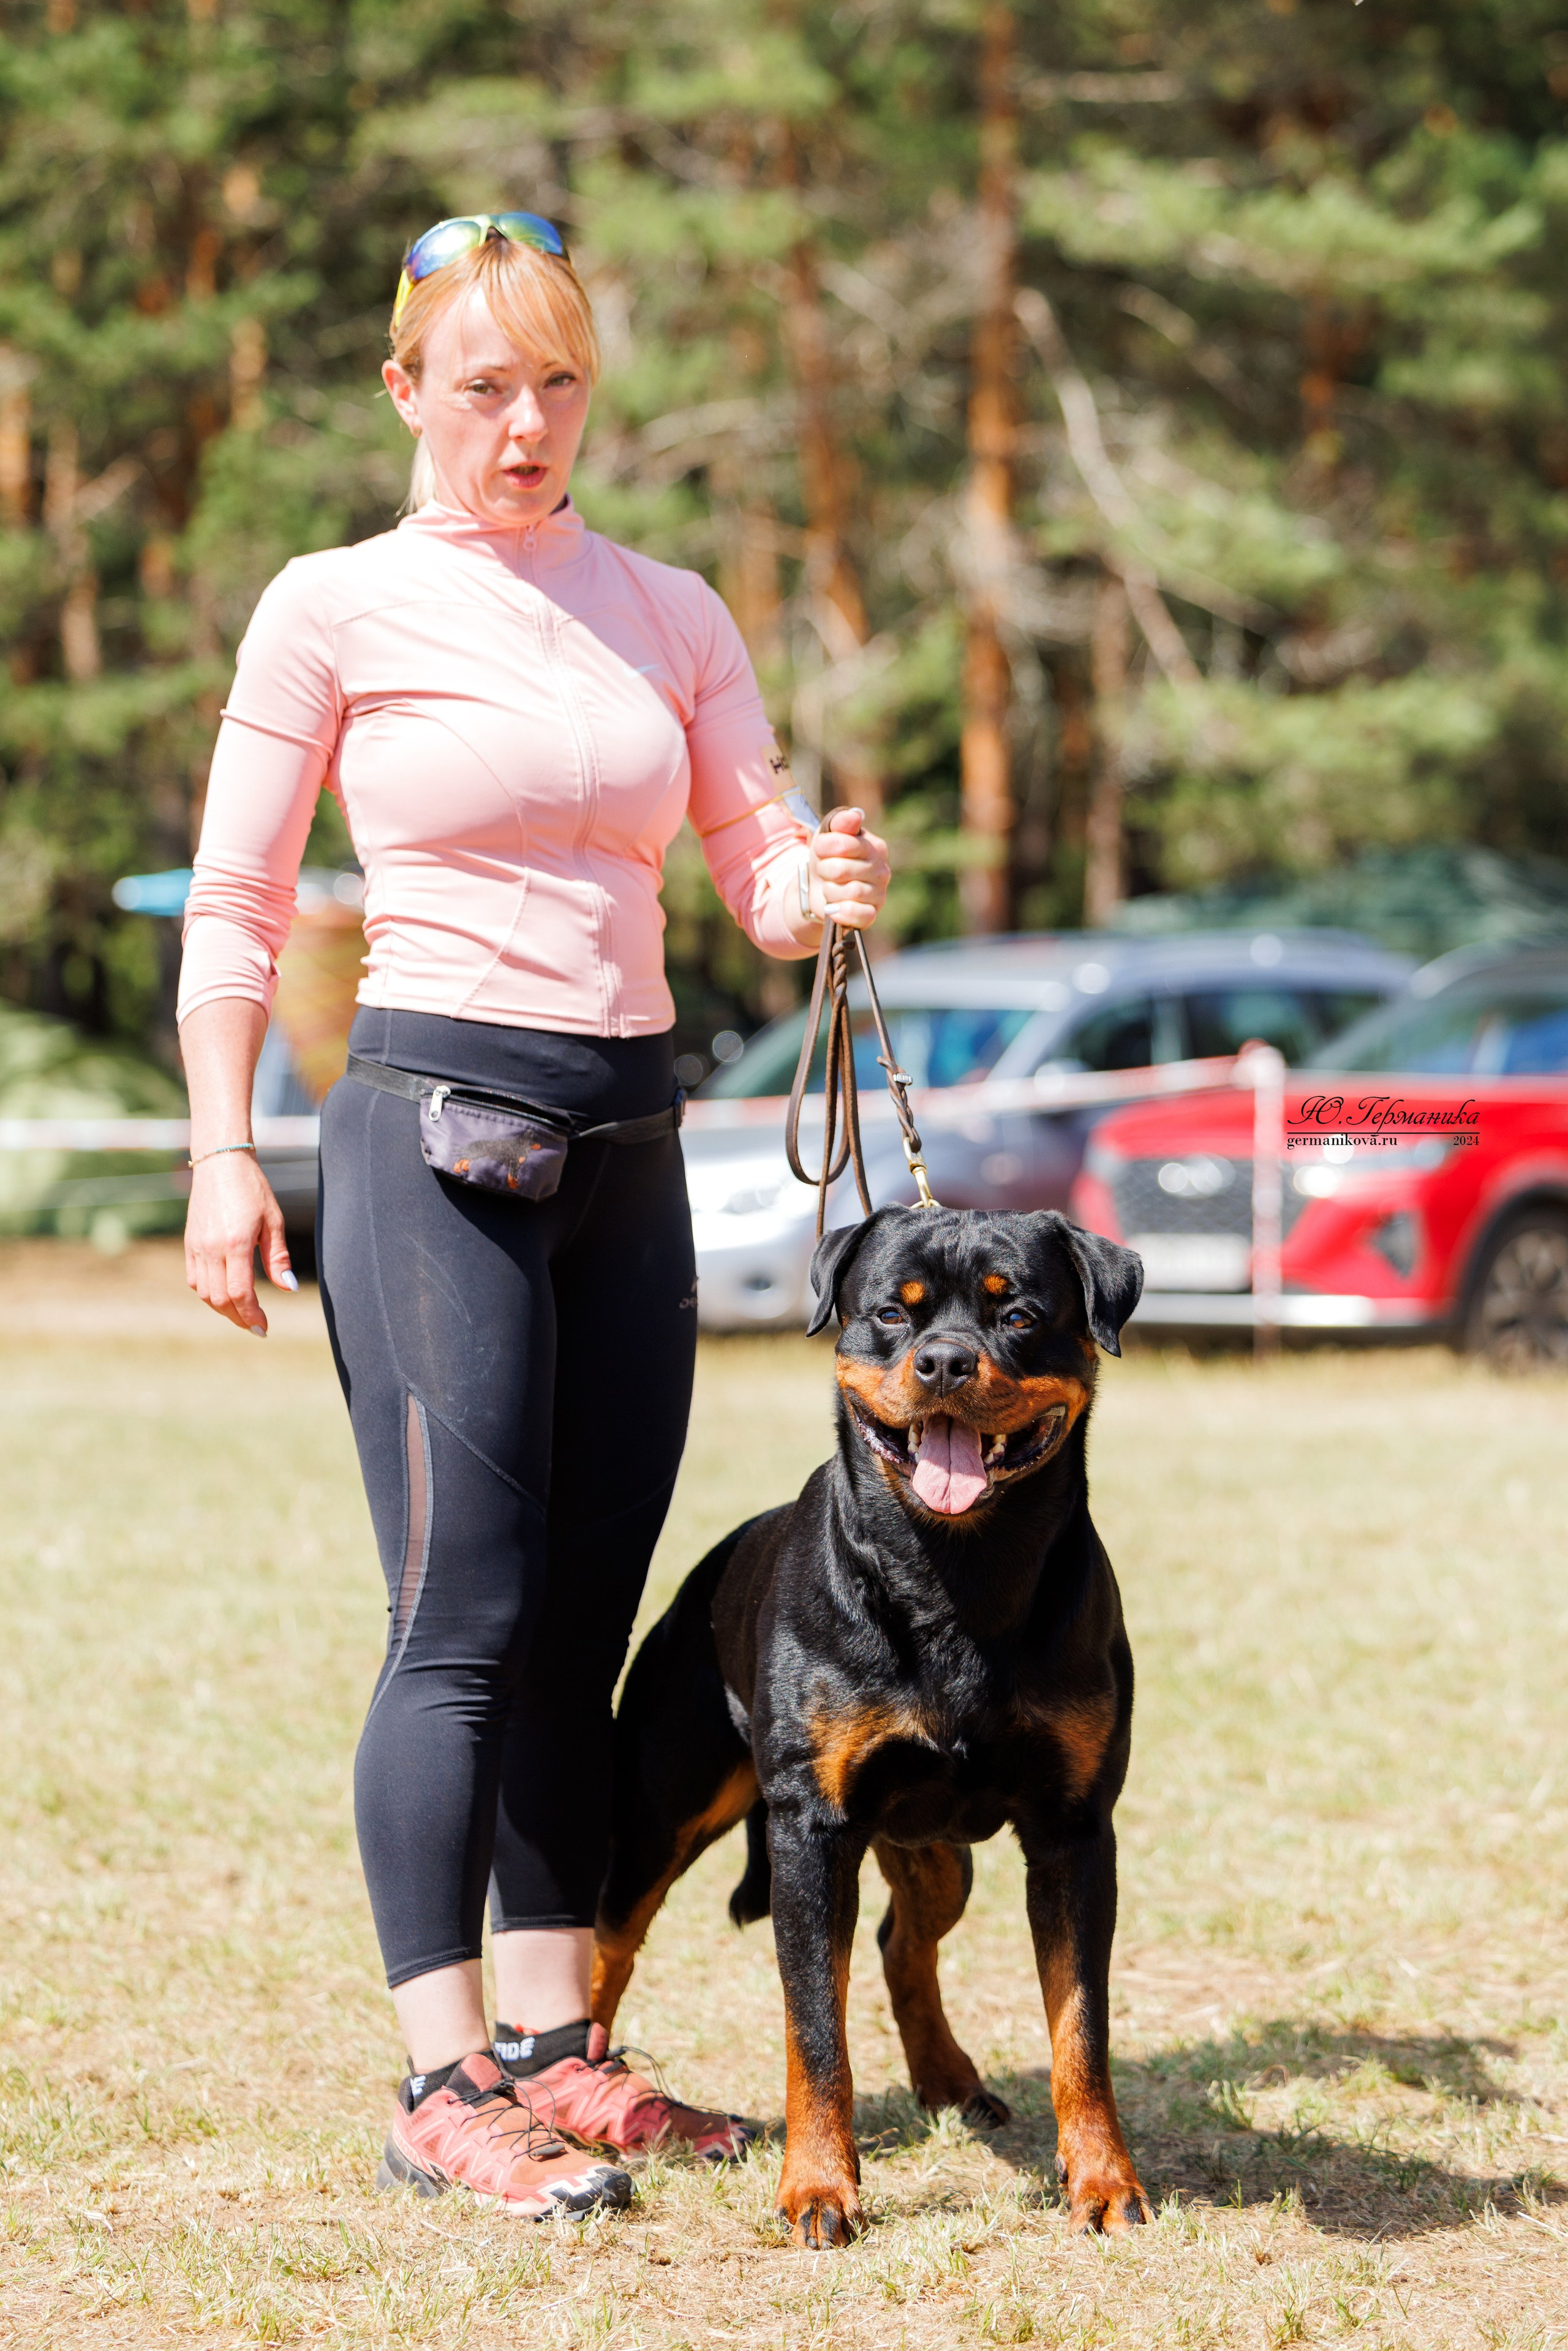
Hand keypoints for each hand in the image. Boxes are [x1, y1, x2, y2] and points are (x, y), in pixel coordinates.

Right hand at [184, 1150, 294, 1335]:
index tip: (265, 1326)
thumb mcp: (273, 1221)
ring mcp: (196, 1247)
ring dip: (223, 1308)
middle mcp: (211, 1248)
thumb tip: (289, 1289)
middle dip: (239, 1318)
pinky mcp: (189, 1243)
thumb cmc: (252, 1189)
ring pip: (204, 1293)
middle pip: (220, 1299)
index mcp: (235, 1243)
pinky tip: (225, 1295)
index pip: (240, 1293)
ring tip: (243, 1314)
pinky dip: (209, 1294)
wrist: (220, 1162)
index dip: (252, 1315)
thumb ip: (278, 1257)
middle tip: (257, 1326)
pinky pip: (194, 1280)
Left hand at [804, 808, 889, 933]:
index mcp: (875, 847)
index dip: (824, 847)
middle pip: (842, 870)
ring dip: (829, 891)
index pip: (844, 844)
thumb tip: (855, 815)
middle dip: (824, 870)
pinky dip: (840, 911)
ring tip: (829, 888)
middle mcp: (882, 871)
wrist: (817, 889)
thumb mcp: (828, 835)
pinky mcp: (871, 915)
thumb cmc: (826, 858)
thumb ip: (840, 822)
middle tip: (824, 871)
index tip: (820, 850)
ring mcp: (879, 895)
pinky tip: (832, 907)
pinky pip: (858, 914)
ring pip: (849, 892)